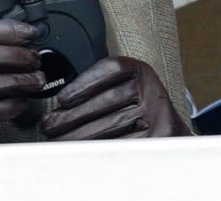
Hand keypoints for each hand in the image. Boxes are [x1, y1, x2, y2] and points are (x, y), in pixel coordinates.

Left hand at [41, 56, 190, 138]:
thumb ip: (104, 88)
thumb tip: (62, 102)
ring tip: (57, 141)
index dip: (85, 81)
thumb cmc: (140, 114)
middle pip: (106, 100)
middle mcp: (152, 89)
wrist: (171, 137)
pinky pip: (121, 144)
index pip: (113, 69)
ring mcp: (157, 114)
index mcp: (143, 72)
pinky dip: (96, 149)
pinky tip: (79, 152)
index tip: (62, 97)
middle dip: (72, 115)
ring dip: (78, 135)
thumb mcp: (129, 90)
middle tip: (49, 125)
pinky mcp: (158, 137)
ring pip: (110, 125)